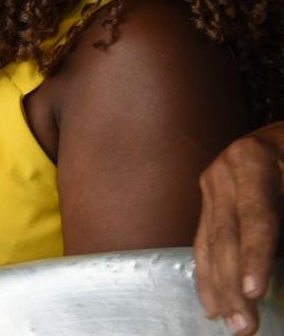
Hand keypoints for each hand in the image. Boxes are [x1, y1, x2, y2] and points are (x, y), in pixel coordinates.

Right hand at [194, 122, 283, 334]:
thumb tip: (280, 263)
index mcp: (252, 160)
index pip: (256, 217)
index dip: (255, 256)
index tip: (254, 291)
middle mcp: (224, 172)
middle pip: (225, 236)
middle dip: (232, 285)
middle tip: (244, 327)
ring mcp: (211, 186)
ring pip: (208, 244)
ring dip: (217, 289)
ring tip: (229, 324)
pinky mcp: (209, 200)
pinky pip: (203, 242)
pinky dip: (207, 275)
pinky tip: (212, 304)